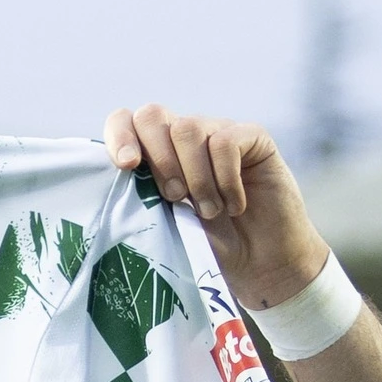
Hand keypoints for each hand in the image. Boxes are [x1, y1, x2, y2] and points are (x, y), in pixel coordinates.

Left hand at [103, 104, 328, 314]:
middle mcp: (186, 137)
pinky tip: (235, 205)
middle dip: (159, 161)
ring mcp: (219, 132)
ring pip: (189, 129)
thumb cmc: (212, 249)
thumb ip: (146, 199)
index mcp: (158, 154)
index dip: (120, 136)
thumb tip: (123, 177)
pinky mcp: (253, 137)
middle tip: (175, 198)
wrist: (261, 266)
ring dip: (196, 178)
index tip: (127, 166)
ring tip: (210, 212)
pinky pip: (226, 142)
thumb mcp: (168, 227)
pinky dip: (226, 180)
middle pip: (153, 115)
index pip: (126, 122)